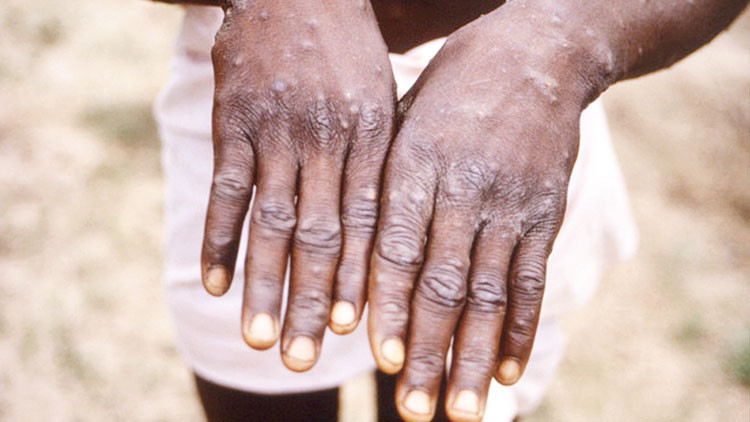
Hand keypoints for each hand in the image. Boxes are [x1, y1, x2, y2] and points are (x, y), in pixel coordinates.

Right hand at [201, 0, 394, 370]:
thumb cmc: (348, 50)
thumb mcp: (383, 97)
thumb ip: (380, 162)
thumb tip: (387, 234)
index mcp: (372, 135)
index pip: (369, 222)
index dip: (362, 279)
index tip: (358, 332)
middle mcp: (326, 138)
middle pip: (321, 235)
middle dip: (315, 300)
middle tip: (307, 358)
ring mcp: (276, 130)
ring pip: (271, 221)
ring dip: (264, 284)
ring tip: (261, 338)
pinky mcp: (233, 120)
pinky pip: (226, 189)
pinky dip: (218, 238)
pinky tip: (212, 283)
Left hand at [367, 4, 606, 419]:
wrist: (539, 53)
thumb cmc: (454, 88)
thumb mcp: (405, 118)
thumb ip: (384, 183)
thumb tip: (354, 256)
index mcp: (416, 162)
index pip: (397, 248)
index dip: (389, 306)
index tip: (380, 359)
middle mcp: (464, 188)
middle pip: (443, 283)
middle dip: (428, 351)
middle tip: (414, 410)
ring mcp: (510, 203)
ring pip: (489, 293)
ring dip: (472, 356)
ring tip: (460, 409)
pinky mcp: (545, 213)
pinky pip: (532, 279)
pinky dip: (520, 329)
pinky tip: (506, 371)